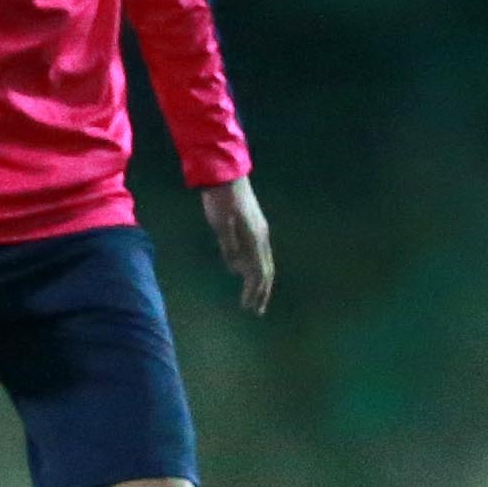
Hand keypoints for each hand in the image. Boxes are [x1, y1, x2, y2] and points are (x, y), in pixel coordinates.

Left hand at [200, 175, 274, 314]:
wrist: (226, 175)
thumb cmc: (221, 200)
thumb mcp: (221, 224)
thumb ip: (229, 246)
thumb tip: (234, 268)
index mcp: (255, 239)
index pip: (259, 273)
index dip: (254, 292)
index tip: (248, 308)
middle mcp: (261, 238)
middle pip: (266, 271)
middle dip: (261, 292)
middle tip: (256, 311)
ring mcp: (259, 232)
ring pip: (263, 263)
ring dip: (259, 282)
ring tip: (253, 297)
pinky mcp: (253, 227)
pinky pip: (257, 253)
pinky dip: (254, 268)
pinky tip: (243, 272)